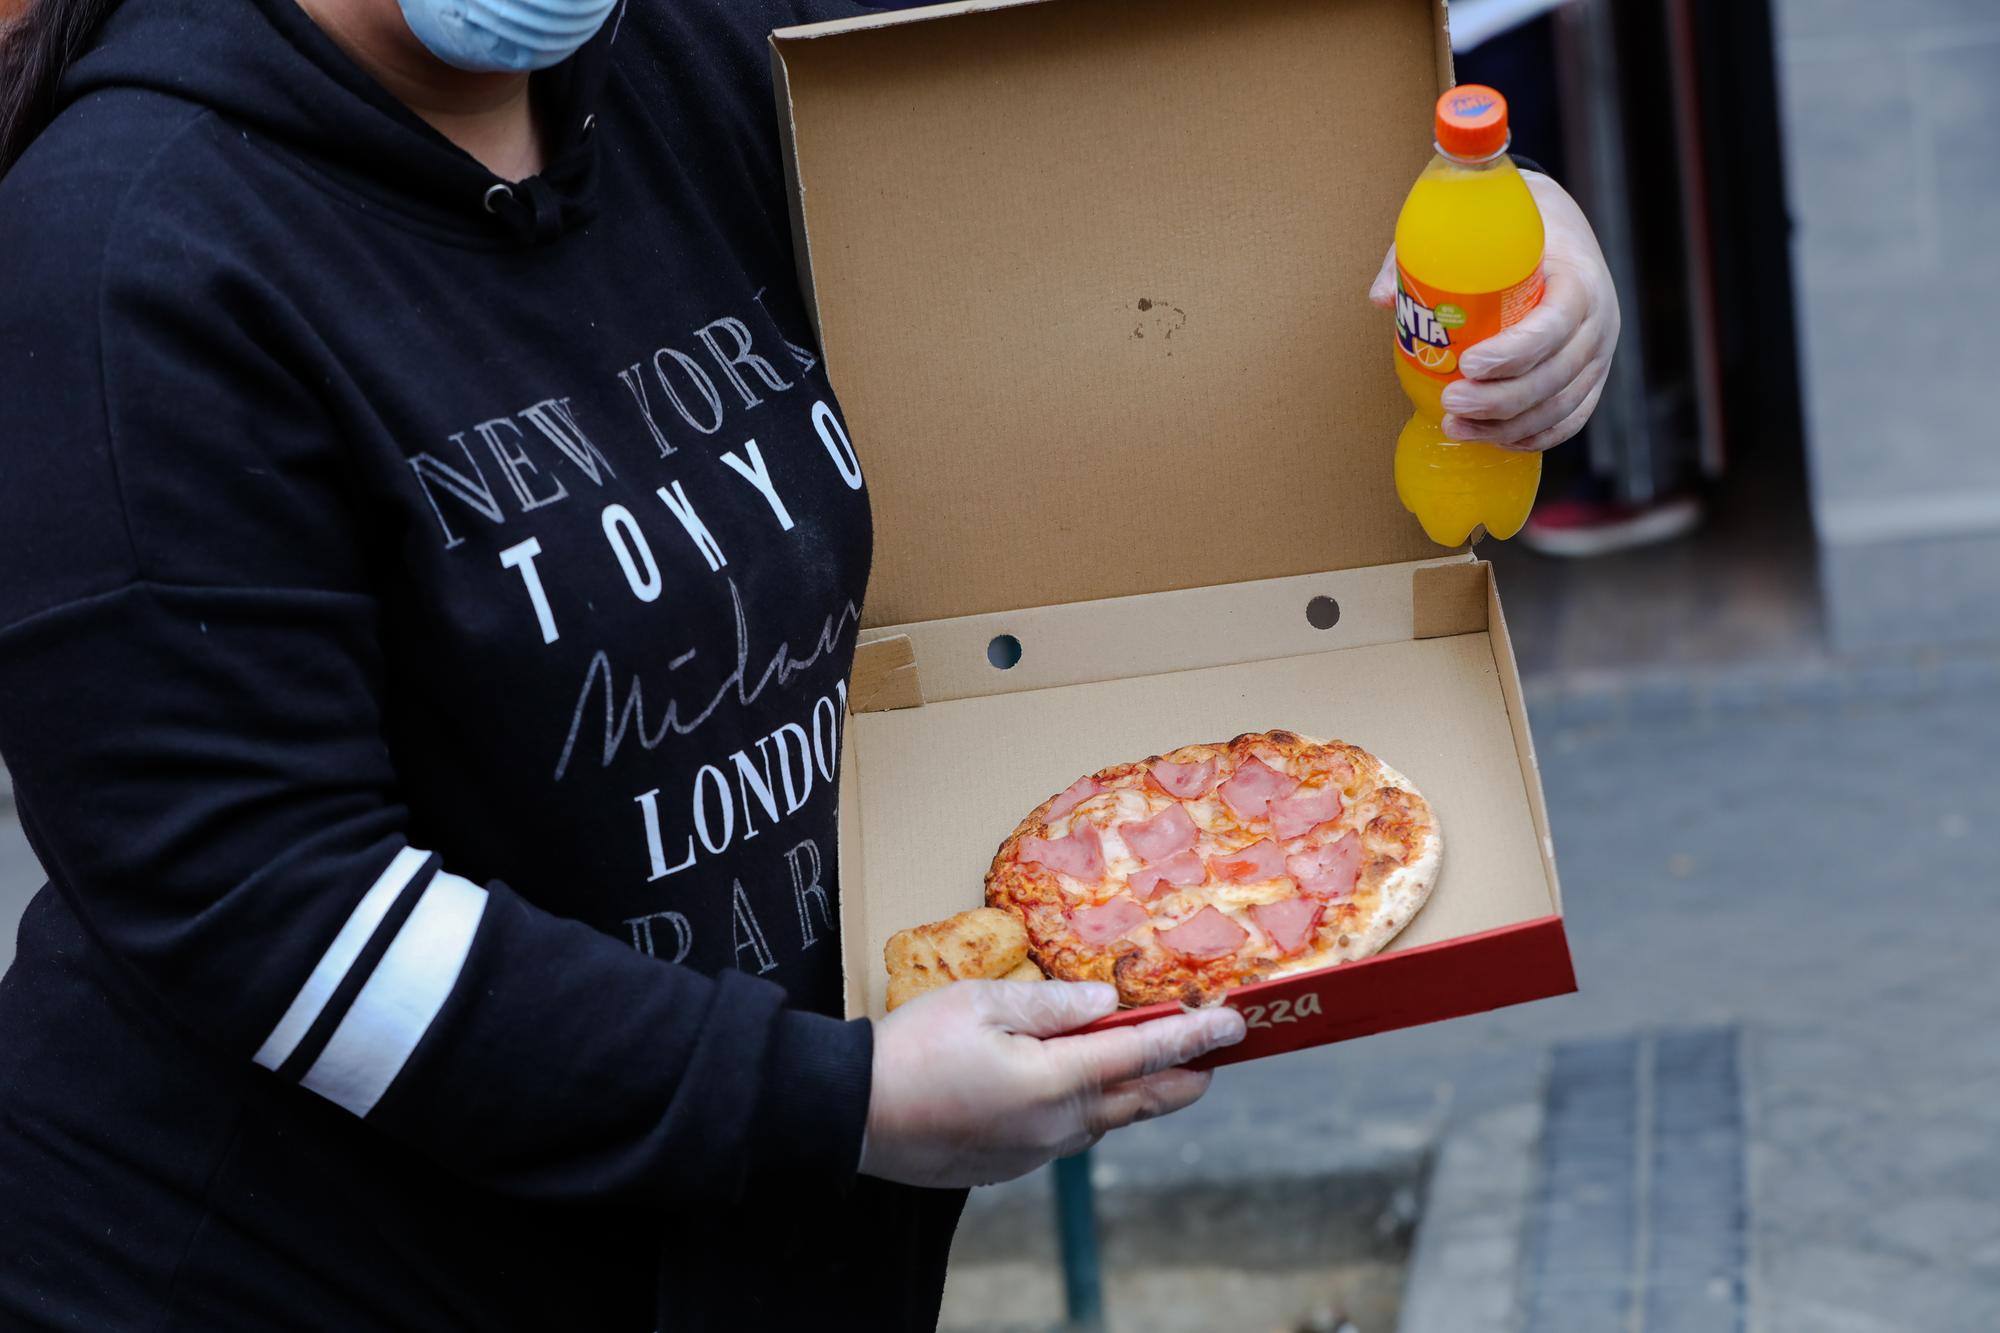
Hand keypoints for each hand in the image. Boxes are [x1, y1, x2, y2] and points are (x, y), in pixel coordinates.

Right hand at [859, 979, 1246, 1188]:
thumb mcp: (982, 1003)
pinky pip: (1072, 1133)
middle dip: (1185, 1075)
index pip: (1143, 1053)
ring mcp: (1036, 1150)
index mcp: (1054, 1080)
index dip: (1192, 1036)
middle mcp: (1057, 1124)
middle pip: (1141, 1098)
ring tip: (1163, 1068)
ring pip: (1108, 1119)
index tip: (1233, 1023)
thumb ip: (1052, 1004)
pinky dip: (1096, 1108)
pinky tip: (1089, 1091)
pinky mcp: (1013, 1163)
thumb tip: (1108, 1003)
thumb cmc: (910, 1050)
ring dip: (1141, 1092)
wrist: (852, 1116)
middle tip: (1216, 1053)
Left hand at [1369, 172, 1619, 450]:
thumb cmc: (1513, 228)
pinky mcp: (1590, 378)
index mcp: (1579, 278)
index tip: (1469, 364)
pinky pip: (1570, 419)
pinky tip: (1494, 439)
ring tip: (1456, 426)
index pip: (1555, 325)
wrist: (1558, 229)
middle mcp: (1598, 320)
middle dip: (1500, 400)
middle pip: (1554, 375)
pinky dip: (1533, 436)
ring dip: (1507, 426)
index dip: (1513, 353)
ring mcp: (1598, 355)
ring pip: (1560, 406)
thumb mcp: (1474, 224)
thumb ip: (1425, 253)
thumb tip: (1383, 299)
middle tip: (1451, 402)